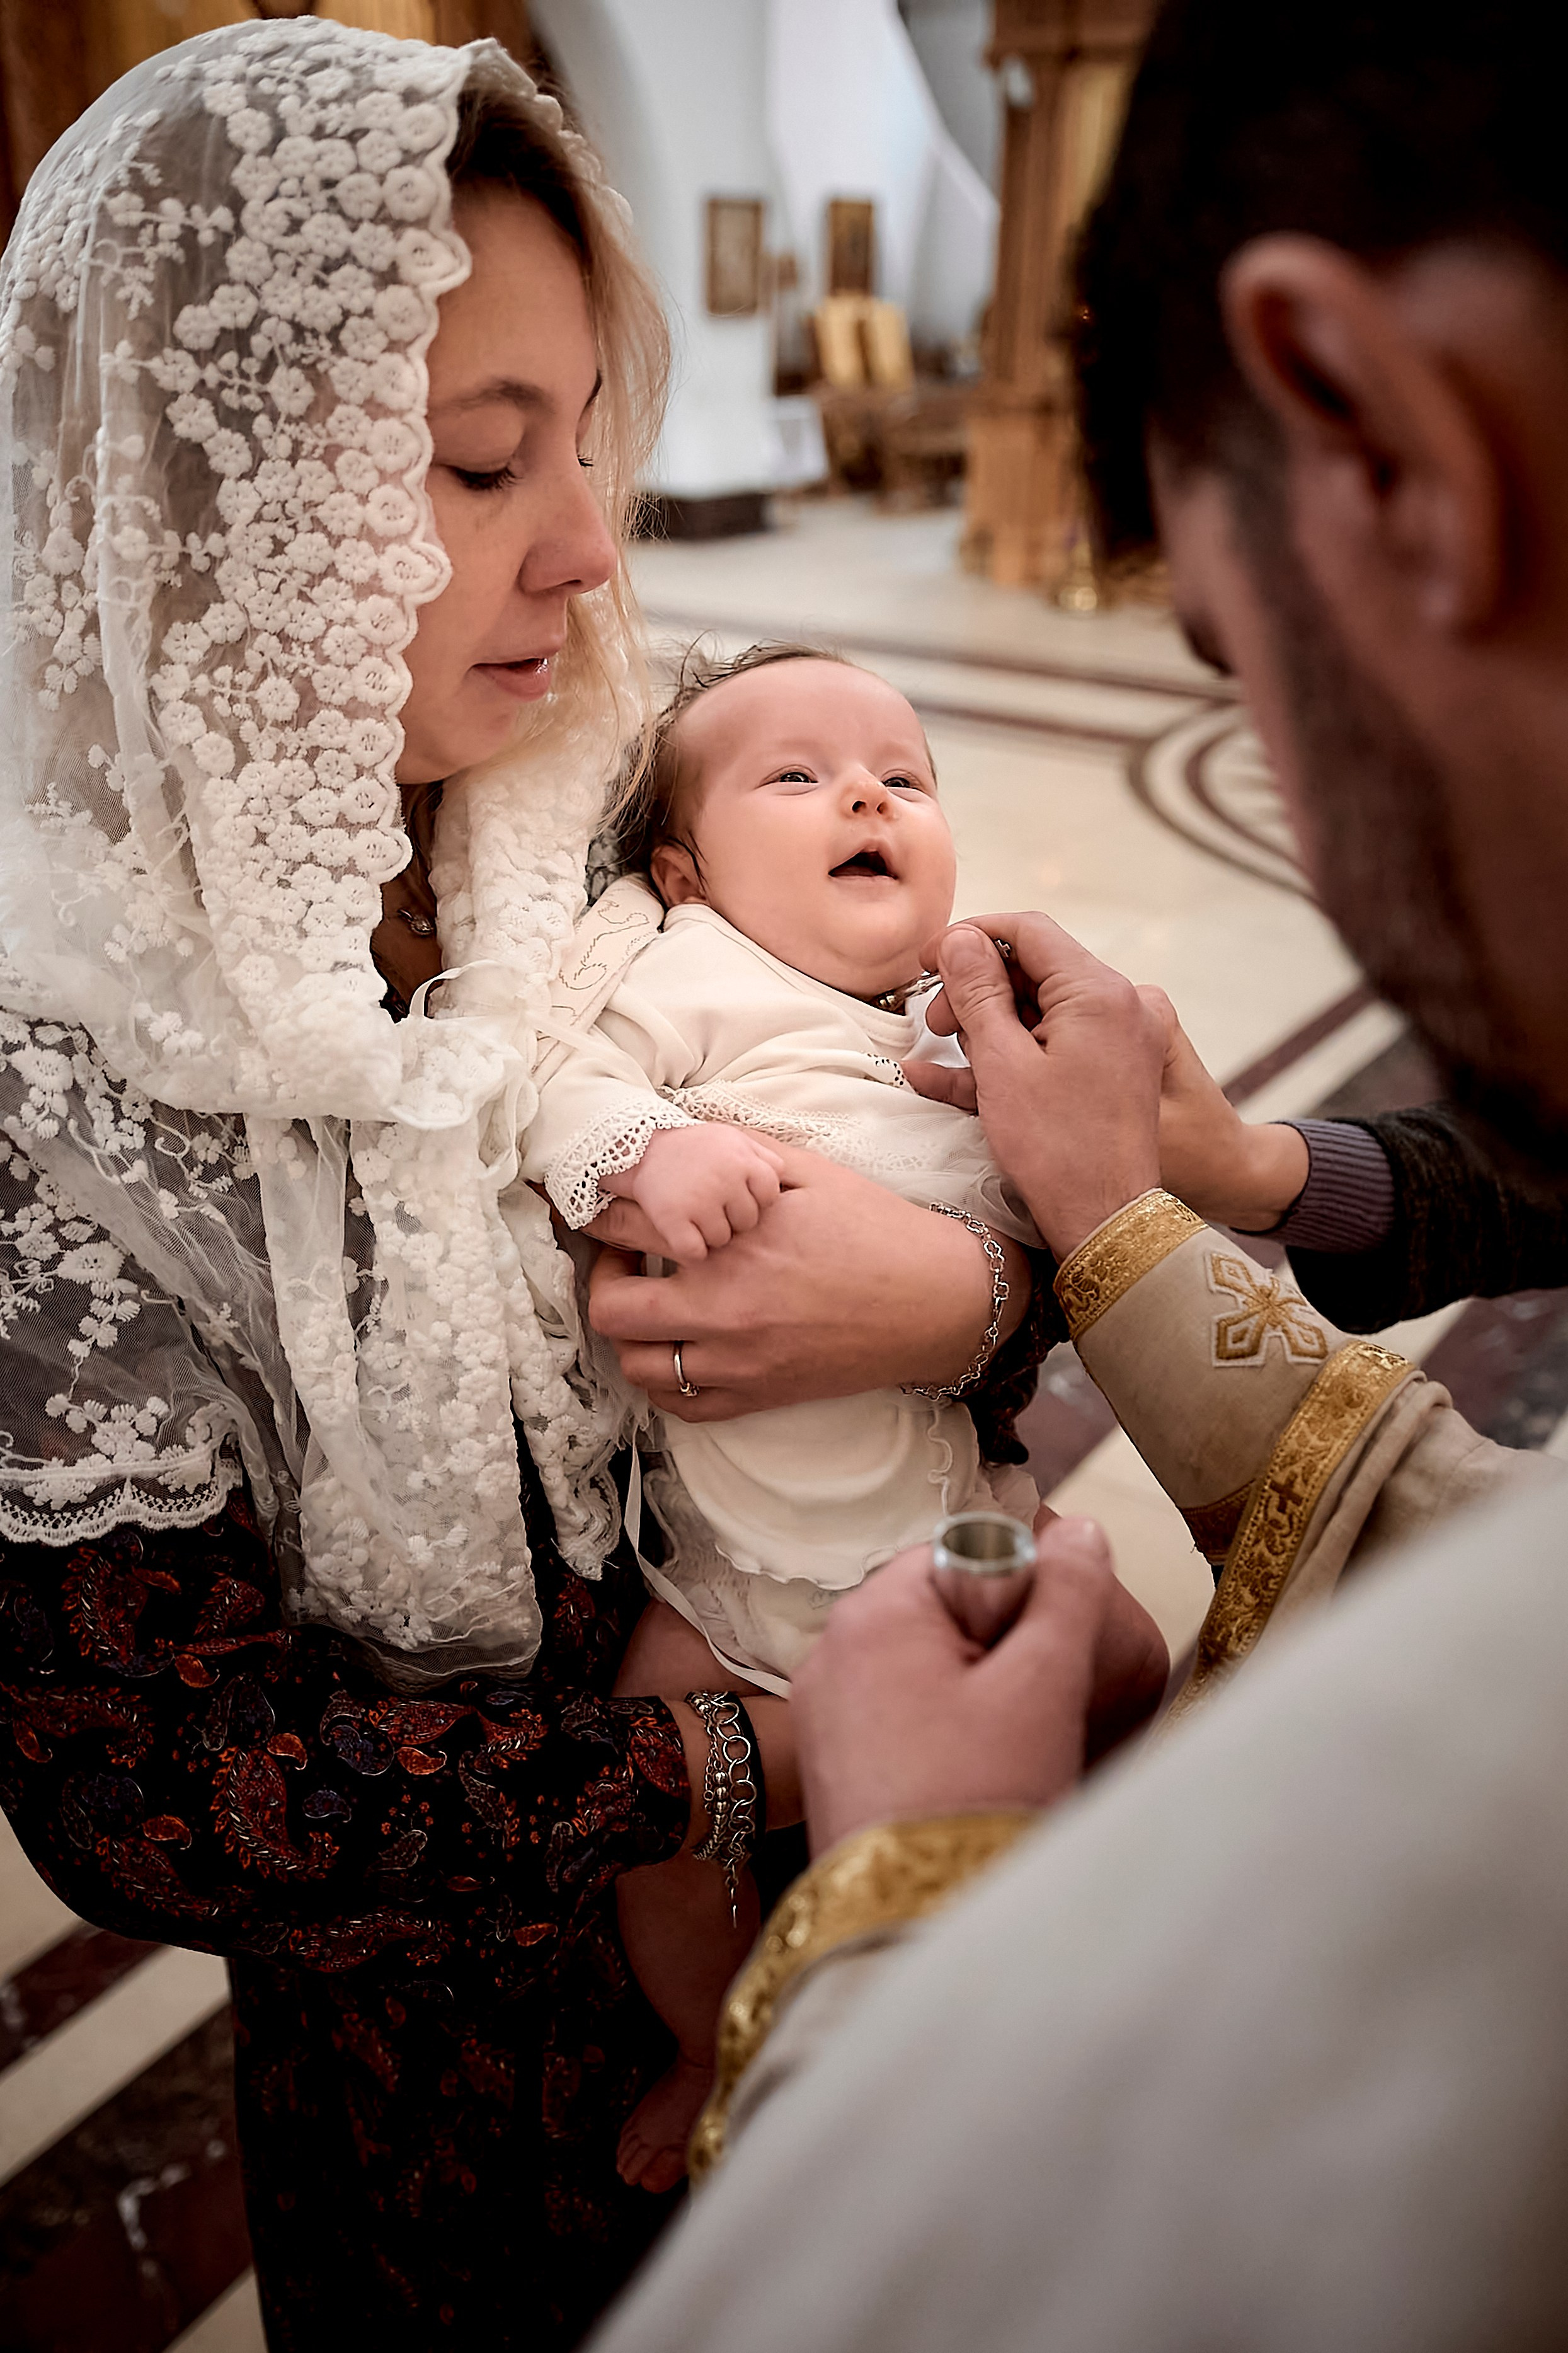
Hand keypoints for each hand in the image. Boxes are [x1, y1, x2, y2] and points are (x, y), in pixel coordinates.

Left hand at [587, 1139, 1029, 1421]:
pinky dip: (665, 1381)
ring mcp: (739, 1363)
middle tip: (625, 1259)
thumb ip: (738, 1153)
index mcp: (733, 1245)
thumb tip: (685, 1134)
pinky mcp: (759, 1396)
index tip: (604, 1207)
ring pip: (637, 1366)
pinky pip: (681, 1406)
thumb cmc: (878, 1230)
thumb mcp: (808, 1172)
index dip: (603, 1213)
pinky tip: (679, 1350)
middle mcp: (725, 1310)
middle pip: (611, 1309)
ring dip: (630, 1334)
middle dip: (605, 1278)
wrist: (938, 1301)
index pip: (630, 1229)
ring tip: (650, 1305)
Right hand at [600, 1123, 782, 1263]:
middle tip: (712, 1204)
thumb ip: (766, 1156)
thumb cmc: (694, 1147)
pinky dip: (689, 1249)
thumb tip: (784, 1177)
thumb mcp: (735, 1139)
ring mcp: (698, 1200)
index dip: (753, 1199)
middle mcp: (724, 1179)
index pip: (769, 1196)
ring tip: (695, 1214)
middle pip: (747, 1222)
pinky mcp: (672, 1219)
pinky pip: (694, 1252)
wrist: (641, 1147)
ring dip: (709, 1233)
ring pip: (721, 1240)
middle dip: (732, 1218)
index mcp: (743, 1160)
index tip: (736, 1195)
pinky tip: (683, 1233)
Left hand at [794, 1509, 1167, 1855]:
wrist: (911, 1930)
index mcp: (874, 1613)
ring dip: (971, 1694)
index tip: (1046, 1657)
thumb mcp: (1042, 1686)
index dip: (1021, 1596)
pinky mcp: (831, 1764)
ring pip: (920, 1666)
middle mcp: (830, 1650)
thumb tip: (1078, 1530)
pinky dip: (938, 1733)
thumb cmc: (977, 1799)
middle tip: (1030, 1712)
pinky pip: (895, 1715)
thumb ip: (1067, 1595)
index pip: (964, 1554)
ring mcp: (822, 1710)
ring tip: (1003, 1753)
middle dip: (997, 1648)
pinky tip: (968, 1779)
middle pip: (940, 1611)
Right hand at [909, 973, 1311, 1233]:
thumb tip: (959, 939)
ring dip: (992, 1024)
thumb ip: (978, 991)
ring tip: (947, 1057)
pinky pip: (1058, 1041)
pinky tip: (957, 1073)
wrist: (1107, 1220)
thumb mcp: (1002, 1063)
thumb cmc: (1055, 1149)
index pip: (1028, 932)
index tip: (927, 961)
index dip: (970, 937)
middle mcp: (1123, 1004)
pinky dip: (1017, 1051)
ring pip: (1043, 1007)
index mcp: (1100, 993)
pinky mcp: (1117, 1068)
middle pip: (1035, 969)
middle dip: (978, 990)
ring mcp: (1124, 1038)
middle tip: (933, 1025)